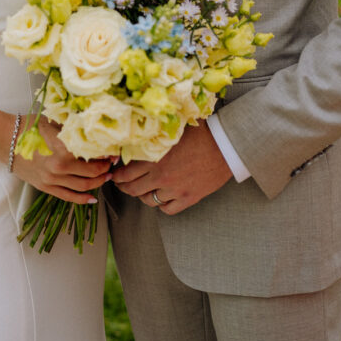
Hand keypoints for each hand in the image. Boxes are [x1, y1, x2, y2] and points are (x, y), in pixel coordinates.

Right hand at [12, 118, 112, 203]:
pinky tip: (93, 198)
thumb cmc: (28, 126)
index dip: (106, 155)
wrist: (5, 139)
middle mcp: (59, 167)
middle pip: (91, 172)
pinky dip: (82, 199)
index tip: (114, 152)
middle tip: (113, 164)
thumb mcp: (53, 122)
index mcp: (63, 148)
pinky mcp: (45, 187)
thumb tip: (93, 130)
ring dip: (98, 183)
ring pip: (83, 186)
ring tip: (106, 176)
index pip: (93, 155)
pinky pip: (68, 197)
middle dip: (105, 169)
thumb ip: (72, 129)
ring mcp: (52, 179)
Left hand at [111, 123, 231, 213]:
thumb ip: (154, 136)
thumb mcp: (172, 130)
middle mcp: (161, 177)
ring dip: (142, 196)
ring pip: (149, 201)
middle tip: (121, 184)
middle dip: (124, 187)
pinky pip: (167, 209)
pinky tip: (161, 198)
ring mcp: (175, 190)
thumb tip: (137, 133)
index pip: (126, 172)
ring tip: (141, 190)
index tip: (115, 173)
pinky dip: (161, 205)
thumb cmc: (200, 132)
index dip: (118, 175)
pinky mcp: (188, 198)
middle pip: (133, 189)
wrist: (226, 145)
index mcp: (155, 158)